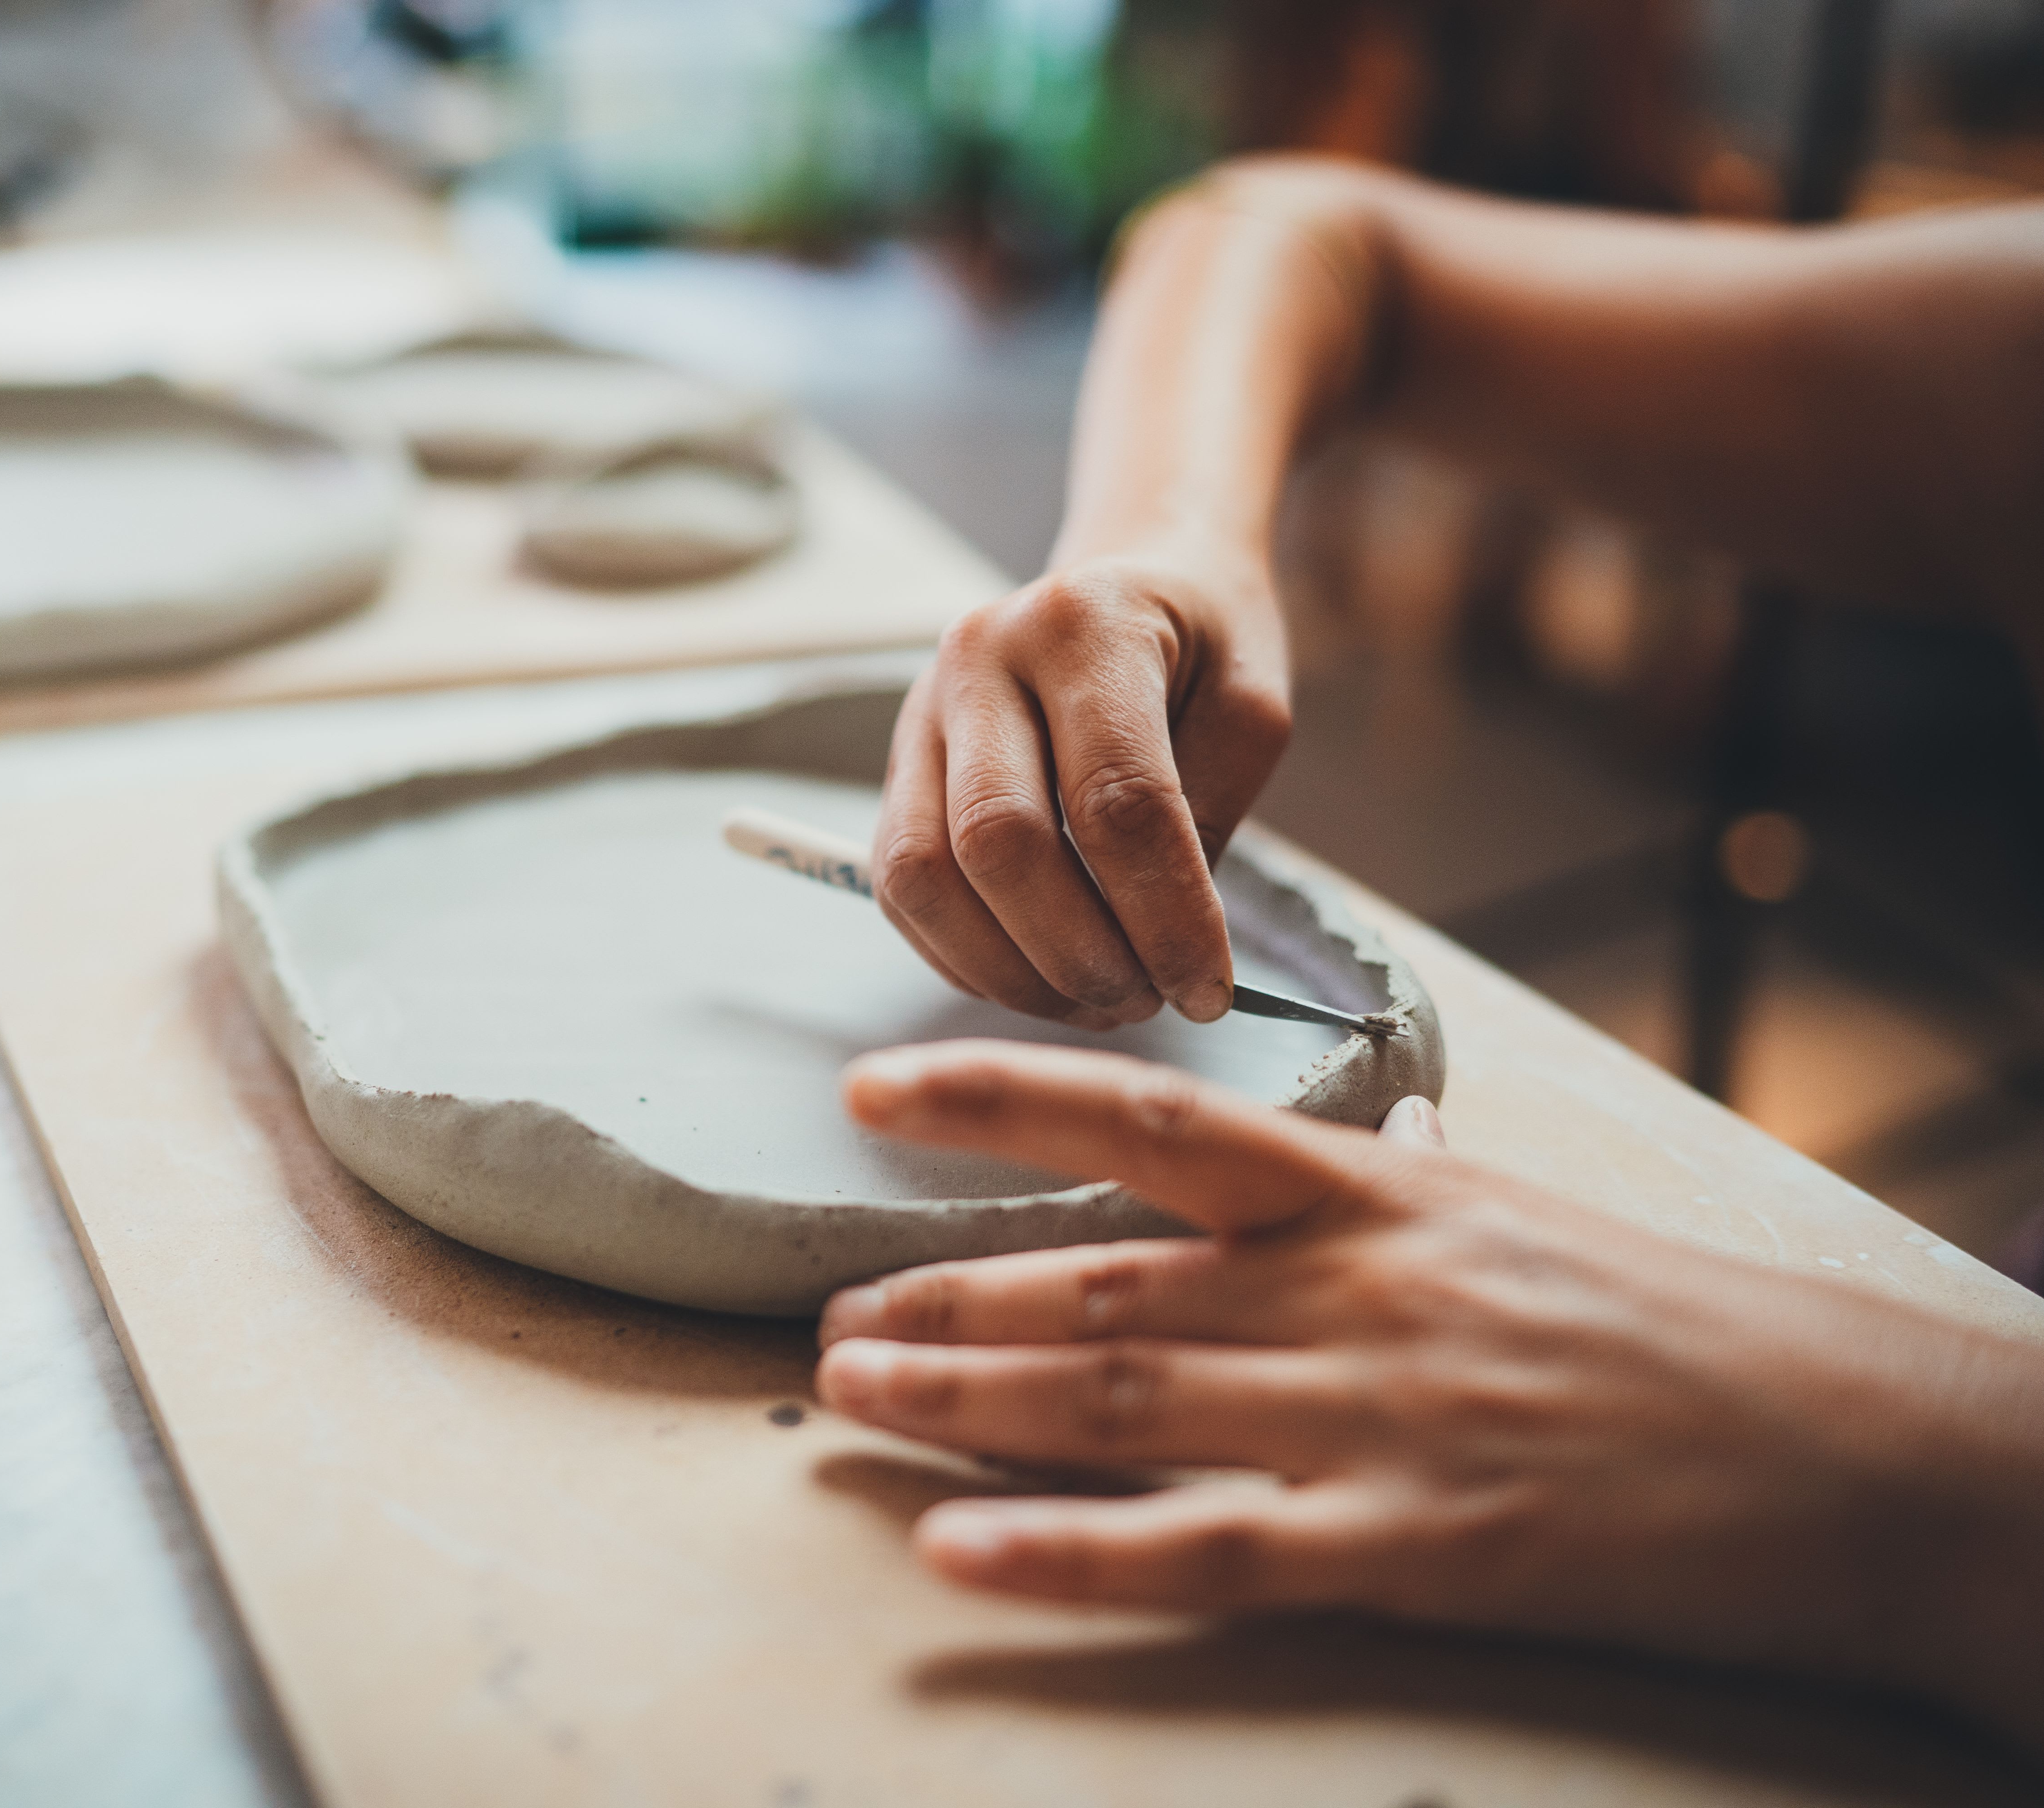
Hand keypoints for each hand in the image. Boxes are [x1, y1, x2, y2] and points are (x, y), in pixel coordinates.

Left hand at [816, 1041, 2043, 1747]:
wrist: (1850, 1447)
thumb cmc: (1666, 1327)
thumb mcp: (1503, 1220)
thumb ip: (1371, 1204)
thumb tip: (1280, 1176)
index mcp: (1371, 1193)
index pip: (1142, 1117)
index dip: (993, 1098)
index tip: (871, 1092)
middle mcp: (1345, 1289)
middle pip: (1095, 1277)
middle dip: (943, 1292)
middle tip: (821, 1315)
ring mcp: (1370, 1414)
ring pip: (1116, 1395)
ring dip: (961, 1397)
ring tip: (843, 1395)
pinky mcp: (1409, 1545)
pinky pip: (1199, 1546)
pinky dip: (1064, 1553)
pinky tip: (952, 1551)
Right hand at [870, 556, 1290, 1029]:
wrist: (1131, 579)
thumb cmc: (1199, 642)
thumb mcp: (1248, 707)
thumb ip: (1209, 816)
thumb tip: (1167, 949)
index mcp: (1081, 624)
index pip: (1114, 800)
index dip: (1164, 916)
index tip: (1209, 990)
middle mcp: (979, 659)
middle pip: (999, 843)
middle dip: (1077, 955)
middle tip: (1145, 1001)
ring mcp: (922, 712)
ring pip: (925, 876)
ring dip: (1008, 970)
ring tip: (1090, 1001)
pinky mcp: (896, 767)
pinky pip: (899, 889)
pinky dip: (963, 957)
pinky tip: (1035, 974)